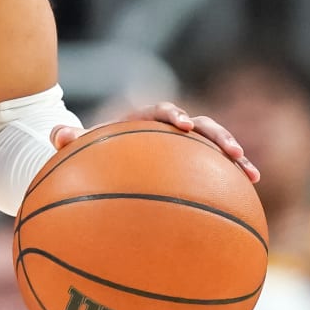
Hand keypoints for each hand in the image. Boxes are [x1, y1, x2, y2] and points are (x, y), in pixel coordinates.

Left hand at [51, 101, 260, 183]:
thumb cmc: (86, 155)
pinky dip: (232, 182)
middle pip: (199, 126)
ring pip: (214, 148)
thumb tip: (58, 134)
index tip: (181, 126)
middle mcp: (167, 132)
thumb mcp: (74, 149)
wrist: (97, 163)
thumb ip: (66, 139)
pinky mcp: (192, 168)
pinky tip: (250, 196)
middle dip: (217, 136)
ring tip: (252, 174)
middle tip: (232, 151)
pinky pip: (216, 174)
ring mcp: (183, 150)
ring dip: (235, 158)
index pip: (161, 112)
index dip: (173, 115)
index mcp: (142, 121)